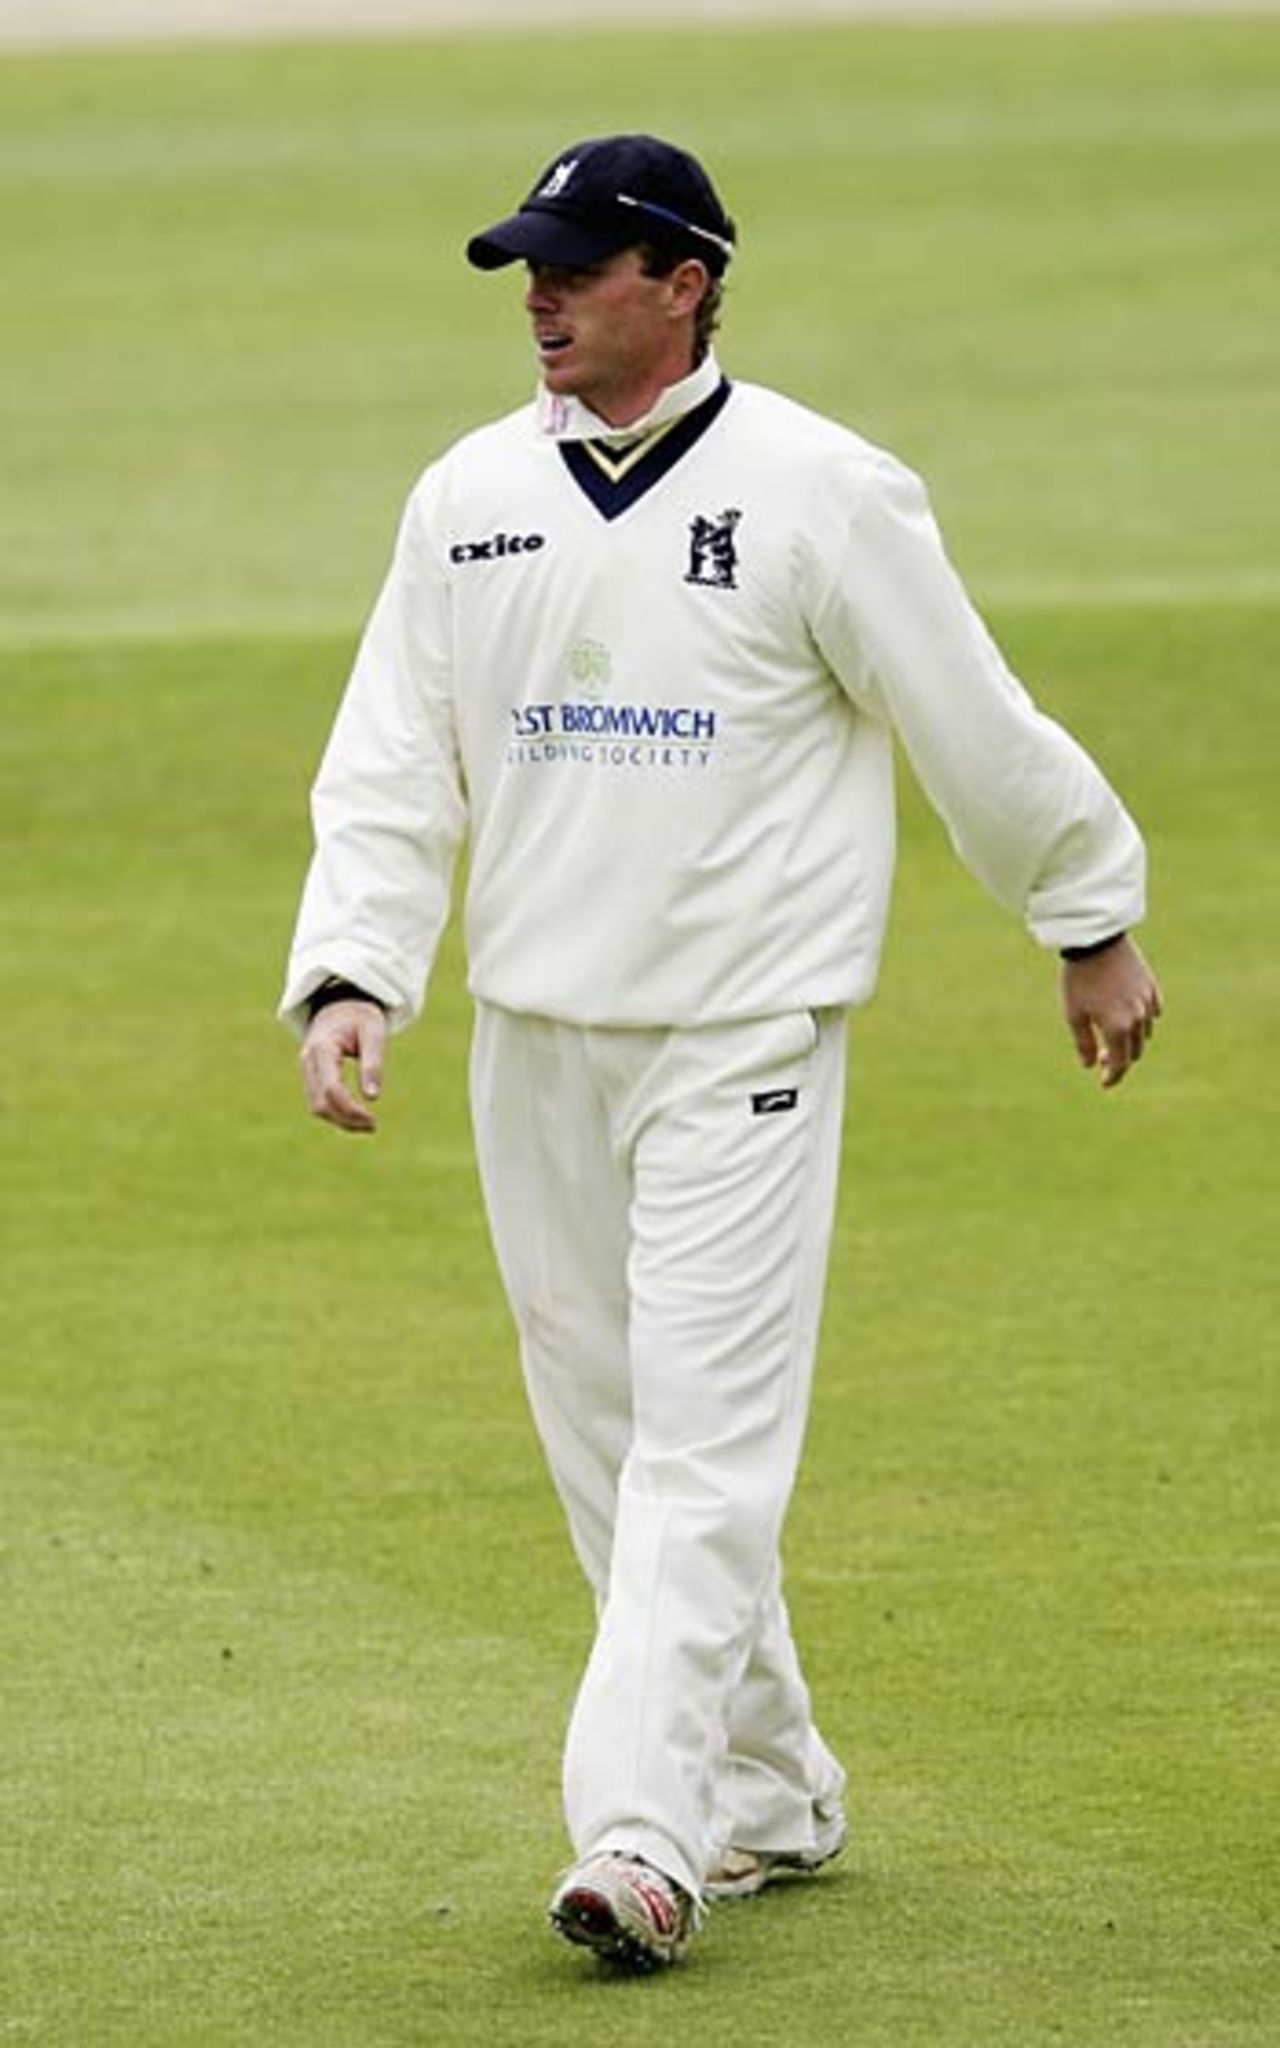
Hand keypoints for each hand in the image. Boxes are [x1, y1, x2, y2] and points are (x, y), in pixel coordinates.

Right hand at [299, 999, 387, 1132]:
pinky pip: (318, 1102)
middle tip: (373, 1125)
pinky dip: (336, 1113)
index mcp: (323, 1047)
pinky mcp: (310, 1076)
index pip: (331, 1089)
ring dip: (341, 1120)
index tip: (373, 1119)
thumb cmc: (360, 1017)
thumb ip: (374, 1062)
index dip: (350, 1109)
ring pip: (316, 1107)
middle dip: (346, 1120)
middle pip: (320, 1103)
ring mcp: (305, 1069)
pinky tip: (356, 1116)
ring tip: (368, 1124)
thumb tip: (372, 1097)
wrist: (340, 1005)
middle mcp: (308, 1060)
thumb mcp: (374, 1032)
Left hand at [1061, 936, 1161, 1089]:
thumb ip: (1084, 1043)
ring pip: (1144, 1033)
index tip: (1105, 1083)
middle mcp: (1138, 1018)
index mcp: (1118, 1027)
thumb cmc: (1079, 978)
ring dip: (1131, 1041)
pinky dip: (1142, 1021)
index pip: (1120, 1063)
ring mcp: (1148, 1002)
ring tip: (1113, 1037)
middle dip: (1120, 1059)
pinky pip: (1152, 1012)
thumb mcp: (1074, 1014)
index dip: (1113, 1076)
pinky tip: (1131, 1019)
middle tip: (1103, 1058)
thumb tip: (1090, 1065)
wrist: (1097, 941)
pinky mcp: (1151, 987)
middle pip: (1135, 1051)